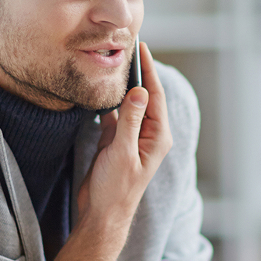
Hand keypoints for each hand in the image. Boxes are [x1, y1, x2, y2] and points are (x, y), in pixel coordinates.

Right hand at [75, 42, 171, 230]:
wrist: (102, 214)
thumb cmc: (116, 189)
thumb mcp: (123, 152)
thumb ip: (131, 121)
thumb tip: (139, 91)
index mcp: (158, 136)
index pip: (155, 96)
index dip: (148, 70)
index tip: (141, 47)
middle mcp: (149, 134)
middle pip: (145, 96)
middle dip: (138, 72)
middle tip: (127, 47)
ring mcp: (133, 137)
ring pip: (130, 104)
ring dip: (124, 85)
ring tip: (116, 61)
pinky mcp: (118, 141)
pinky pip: (117, 115)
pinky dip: (110, 101)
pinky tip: (104, 88)